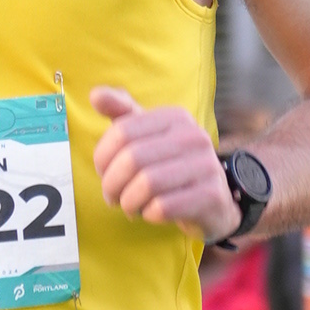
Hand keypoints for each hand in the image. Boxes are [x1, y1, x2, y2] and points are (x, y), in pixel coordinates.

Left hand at [89, 86, 235, 239]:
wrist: (214, 201)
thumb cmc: (171, 165)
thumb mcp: (149, 136)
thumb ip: (123, 114)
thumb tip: (95, 95)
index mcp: (175, 117)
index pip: (122, 131)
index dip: (102, 157)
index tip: (103, 172)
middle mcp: (193, 136)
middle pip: (132, 159)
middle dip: (112, 183)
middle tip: (112, 196)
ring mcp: (205, 165)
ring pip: (146, 185)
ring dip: (128, 201)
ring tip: (129, 206)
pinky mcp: (210, 195)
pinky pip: (163, 207)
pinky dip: (148, 214)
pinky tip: (150, 213)